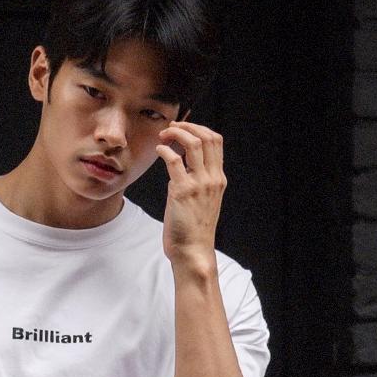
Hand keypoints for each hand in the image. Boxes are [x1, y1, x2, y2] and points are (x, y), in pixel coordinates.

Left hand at [155, 120, 225, 270]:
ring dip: (176, 133)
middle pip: (207, 137)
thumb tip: (179, 164)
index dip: (199, 128)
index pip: (216, 141)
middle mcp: (212, 178)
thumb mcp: (202, 200)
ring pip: (193, 144)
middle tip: (171, 127)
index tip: (183, 128)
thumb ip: (196, 180)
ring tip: (164, 135)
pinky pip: (174, 161)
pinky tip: (158, 150)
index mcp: (218, 179)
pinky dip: (164, 150)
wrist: (193, 251)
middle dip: (188, 126)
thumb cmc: (193, 229)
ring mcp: (199, 184)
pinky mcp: (182, 191)